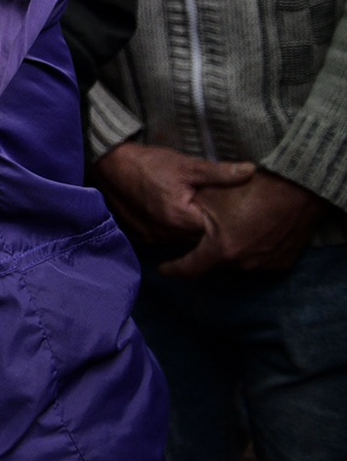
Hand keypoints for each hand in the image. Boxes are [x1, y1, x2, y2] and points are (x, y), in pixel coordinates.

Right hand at [92, 142, 254, 243]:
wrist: (109, 164)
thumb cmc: (149, 163)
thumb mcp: (187, 165)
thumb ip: (219, 173)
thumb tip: (252, 171)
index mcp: (180, 218)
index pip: (214, 231)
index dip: (226, 224)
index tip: (237, 215)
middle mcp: (165, 233)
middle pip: (198, 239)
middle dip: (209, 228)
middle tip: (221, 214)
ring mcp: (150, 236)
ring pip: (182, 240)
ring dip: (190, 230)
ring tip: (198, 214)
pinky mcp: (140, 235)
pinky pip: (165, 238)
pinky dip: (173, 230)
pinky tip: (176, 215)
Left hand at [160, 171, 328, 277]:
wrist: (298, 191)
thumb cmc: (252, 190)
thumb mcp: (212, 197)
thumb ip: (190, 214)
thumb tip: (174, 220)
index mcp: (221, 250)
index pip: (188, 269)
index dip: (172, 270)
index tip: (162, 270)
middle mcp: (243, 264)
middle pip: (215, 263)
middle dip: (207, 252)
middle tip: (205, 236)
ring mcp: (265, 266)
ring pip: (238, 262)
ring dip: (232, 250)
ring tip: (234, 229)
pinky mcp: (283, 263)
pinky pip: (260, 261)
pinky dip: (253, 251)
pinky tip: (254, 233)